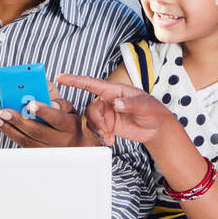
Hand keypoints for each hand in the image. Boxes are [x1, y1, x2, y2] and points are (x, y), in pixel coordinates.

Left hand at [0, 81, 85, 147]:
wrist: (78, 143)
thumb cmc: (71, 122)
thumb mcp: (71, 109)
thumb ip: (58, 102)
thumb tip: (44, 97)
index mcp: (70, 126)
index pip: (56, 118)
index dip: (43, 111)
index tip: (30, 104)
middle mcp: (61, 140)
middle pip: (37, 131)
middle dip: (19, 120)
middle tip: (5, 111)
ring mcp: (49, 150)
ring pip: (28, 141)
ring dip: (10, 129)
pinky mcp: (40, 154)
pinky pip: (24, 146)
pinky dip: (12, 135)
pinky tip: (4, 126)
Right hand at [55, 72, 175, 145]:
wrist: (157, 128)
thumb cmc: (153, 110)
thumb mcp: (146, 105)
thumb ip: (131, 104)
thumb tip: (116, 103)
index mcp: (115, 90)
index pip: (92, 83)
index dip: (75, 80)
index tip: (60, 77)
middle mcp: (108, 100)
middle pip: (91, 108)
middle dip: (96, 120)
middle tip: (106, 130)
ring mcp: (107, 113)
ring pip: (92, 120)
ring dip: (98, 129)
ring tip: (109, 137)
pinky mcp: (108, 125)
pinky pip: (97, 129)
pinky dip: (100, 136)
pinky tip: (110, 140)